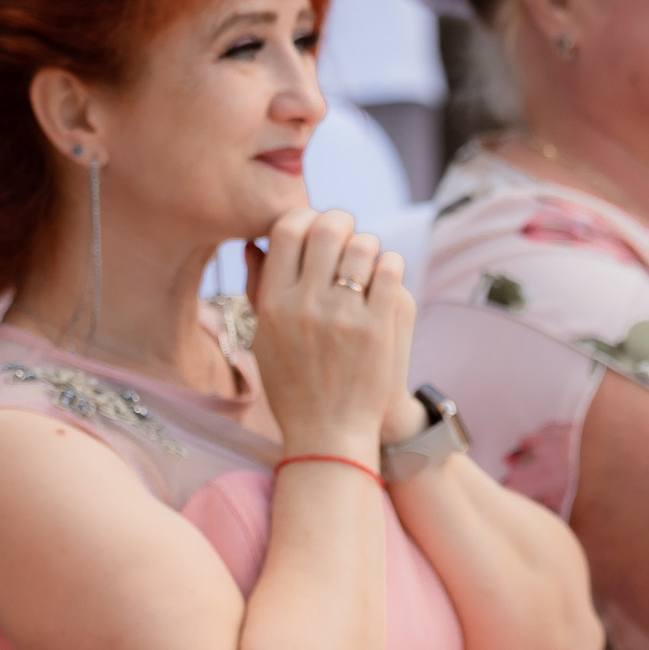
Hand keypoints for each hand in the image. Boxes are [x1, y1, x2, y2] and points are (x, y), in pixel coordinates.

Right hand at [245, 208, 412, 461]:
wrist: (328, 433)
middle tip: (347, 230)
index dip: (305, 216)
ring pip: (363, 245)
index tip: (315, 224)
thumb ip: (258, 288)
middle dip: (340, 220)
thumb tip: (258, 240)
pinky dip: (390, 262)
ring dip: (367, 242)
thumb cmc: (293, 386)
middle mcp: (306, 305)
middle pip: (327, 229)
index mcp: (274, 304)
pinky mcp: (378, 328)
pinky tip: (386, 272)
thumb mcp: (263, 339)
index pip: (288, 231)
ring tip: (367, 254)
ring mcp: (344, 316)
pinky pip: (390, 270)